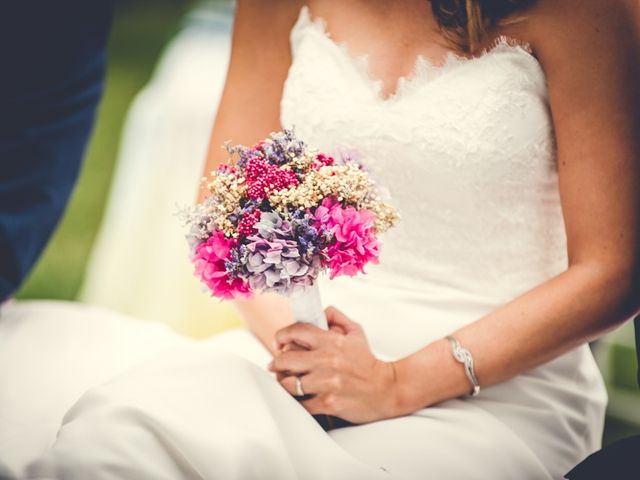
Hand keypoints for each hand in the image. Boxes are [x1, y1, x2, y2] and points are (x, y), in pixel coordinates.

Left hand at [269, 306, 398, 423]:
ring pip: (289, 383)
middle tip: (276, 366)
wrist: (387, 389)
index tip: (278, 342)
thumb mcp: (356, 332)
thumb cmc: (368, 363)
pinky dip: (298, 400)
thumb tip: (320, 312)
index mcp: (331, 341)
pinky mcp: (328, 403)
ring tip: (287, 382)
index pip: (296, 331)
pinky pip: (301, 403)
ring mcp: (326, 383)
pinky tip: (301, 397)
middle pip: (285, 359)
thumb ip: (336, 318)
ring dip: (284, 383)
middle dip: (277, 363)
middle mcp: (327, 361)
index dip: (282, 335)